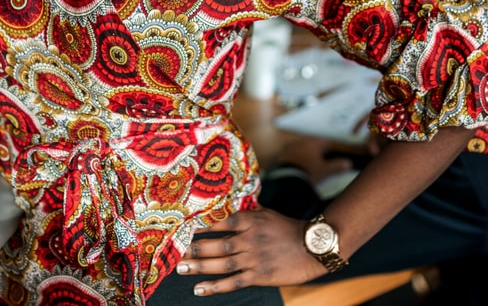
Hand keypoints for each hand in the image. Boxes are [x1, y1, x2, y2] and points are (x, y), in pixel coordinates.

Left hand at [176, 208, 325, 294]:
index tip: (182, 228)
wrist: (313, 247)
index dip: (200, 226)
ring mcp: (253, 258)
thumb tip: (233, 199)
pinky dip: (215, 287)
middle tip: (174, 252)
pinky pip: (233, 282)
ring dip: (198, 266)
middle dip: (194, 248)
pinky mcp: (259, 275)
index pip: (220, 222)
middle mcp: (249, 239)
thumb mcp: (268, 213)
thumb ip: (249, 209)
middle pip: (216, 245)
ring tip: (180, 268)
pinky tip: (200, 289)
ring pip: (220, 264)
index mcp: (251, 220)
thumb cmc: (289, 228)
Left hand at [276, 135, 356, 184]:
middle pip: (312, 143)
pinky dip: (295, 159)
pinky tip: (297, 166)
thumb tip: (348, 164)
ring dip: (305, 153)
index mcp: (314, 143)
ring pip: (301, 148)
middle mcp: (302, 142)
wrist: (287, 179)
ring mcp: (291, 147)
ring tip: (309, 164)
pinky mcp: (282, 155)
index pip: (325, 141)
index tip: (332, 152)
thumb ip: (337, 166)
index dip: (330, 147)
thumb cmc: (308, 172)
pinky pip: (291, 154)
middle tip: (321, 159)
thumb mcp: (325, 171)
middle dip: (317, 150)